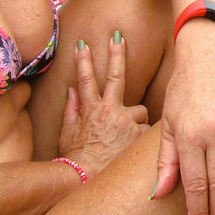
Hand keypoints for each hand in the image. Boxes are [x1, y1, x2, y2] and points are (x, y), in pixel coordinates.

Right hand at [57, 33, 148, 177]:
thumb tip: (71, 90)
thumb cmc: (75, 159)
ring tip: (127, 139)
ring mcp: (125, 122)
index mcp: (90, 109)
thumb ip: (71, 110)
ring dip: (136, 120)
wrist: (86, 179)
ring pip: (140, 111)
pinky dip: (142, 138)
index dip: (83, 60)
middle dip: (116, 54)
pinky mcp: (138, 135)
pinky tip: (134, 149)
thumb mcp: (67, 134)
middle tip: (118, 36)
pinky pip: (146, 130)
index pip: (85, 79)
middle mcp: (109, 111)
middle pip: (116, 76)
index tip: (83, 43)